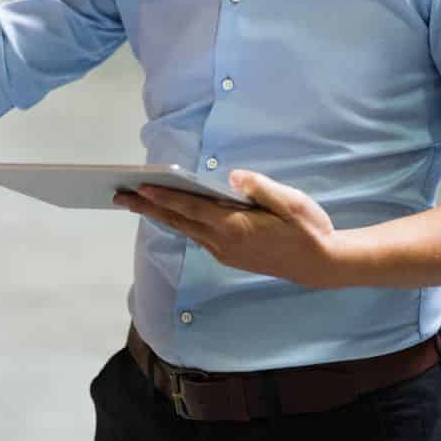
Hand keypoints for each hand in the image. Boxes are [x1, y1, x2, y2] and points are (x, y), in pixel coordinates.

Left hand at [113, 170, 349, 288]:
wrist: (321, 264)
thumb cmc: (308, 228)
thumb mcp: (290, 201)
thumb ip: (259, 187)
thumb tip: (231, 176)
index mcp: (235, 227)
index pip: (190, 209)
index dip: (163, 197)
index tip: (138, 187)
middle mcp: (224, 243)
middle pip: (178, 222)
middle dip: (147, 207)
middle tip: (118, 196)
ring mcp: (226, 253)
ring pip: (185, 230)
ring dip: (160, 216)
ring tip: (138, 202)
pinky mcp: (231, 256)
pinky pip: (198, 237)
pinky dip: (180, 224)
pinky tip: (173, 215)